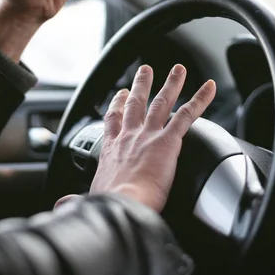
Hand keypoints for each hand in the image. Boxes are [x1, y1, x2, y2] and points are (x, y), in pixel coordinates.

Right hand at [90, 64, 215, 211]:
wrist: (122, 204)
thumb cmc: (108, 205)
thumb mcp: (89, 199)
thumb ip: (76, 200)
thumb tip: (63, 205)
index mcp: (111, 149)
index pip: (113, 121)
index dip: (117, 105)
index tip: (120, 94)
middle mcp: (129, 137)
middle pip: (136, 104)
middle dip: (141, 85)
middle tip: (146, 71)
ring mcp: (148, 136)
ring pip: (162, 102)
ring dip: (171, 84)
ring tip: (178, 70)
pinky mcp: (168, 141)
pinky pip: (187, 115)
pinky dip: (200, 99)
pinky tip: (210, 88)